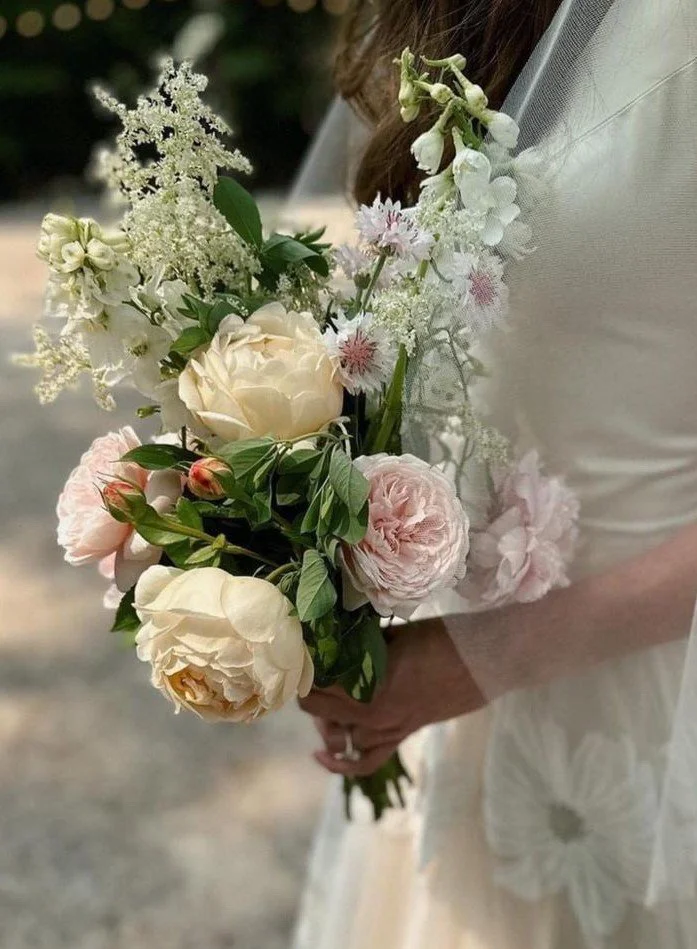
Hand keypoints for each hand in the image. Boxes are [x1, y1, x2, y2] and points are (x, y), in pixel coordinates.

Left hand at [298, 617, 486, 777]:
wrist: (481, 661)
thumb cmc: (439, 639)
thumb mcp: (391, 635)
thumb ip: (360, 645)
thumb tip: (331, 641)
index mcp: (368, 684)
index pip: (316, 682)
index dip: (304, 667)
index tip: (301, 652)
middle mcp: (372, 714)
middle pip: (317, 709)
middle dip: (308, 690)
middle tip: (312, 669)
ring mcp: (386, 729)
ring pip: (338, 735)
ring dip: (325, 718)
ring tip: (325, 696)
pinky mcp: (400, 736)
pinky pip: (365, 761)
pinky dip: (342, 763)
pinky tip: (323, 753)